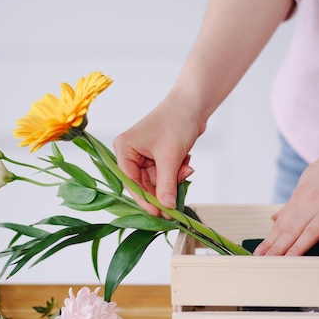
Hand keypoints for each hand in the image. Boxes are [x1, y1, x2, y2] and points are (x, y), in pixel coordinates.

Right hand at [113, 98, 202, 215]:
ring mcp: (144, 155)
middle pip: (143, 184)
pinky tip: (186, 162)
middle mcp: (131, 152)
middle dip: (163, 189)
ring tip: (186, 167)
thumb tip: (166, 208)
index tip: (158, 214)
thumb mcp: (170, 157)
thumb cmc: (176, 121)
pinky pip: (165, 174)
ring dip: (173, 179)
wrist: (194, 104)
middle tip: (176, 203)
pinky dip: (177, 172)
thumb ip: (166, 185)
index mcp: (124, 149)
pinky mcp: (158, 156)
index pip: (130, 182)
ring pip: (157, 181)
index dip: (144, 199)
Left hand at [254, 140, 318, 256]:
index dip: (269, 240)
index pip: (281, 223)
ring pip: (312, 231)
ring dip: (297, 249)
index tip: (258, 254)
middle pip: (292, 229)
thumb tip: (275, 218)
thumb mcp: (308, 180)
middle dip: (276, 248)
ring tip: (284, 263)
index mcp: (301, 195)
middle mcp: (314, 202)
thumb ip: (292, 203)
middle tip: (264, 263)